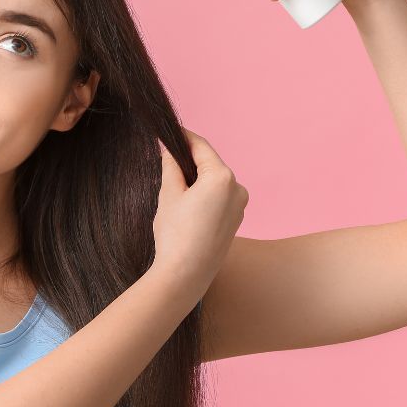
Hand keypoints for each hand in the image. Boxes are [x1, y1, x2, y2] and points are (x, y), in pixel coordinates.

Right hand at [152, 127, 248, 292]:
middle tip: (165, 160)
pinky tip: (187, 206)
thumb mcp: (169, 194)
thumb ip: (171, 166)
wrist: (186, 275)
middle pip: (210, 164)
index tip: (169, 132)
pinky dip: (205, 195)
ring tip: (174, 187)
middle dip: (189, 161)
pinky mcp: (236, 220)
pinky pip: (220, 198)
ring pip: (215, 182)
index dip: (183, 137)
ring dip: (197, 179)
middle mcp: (238, 188)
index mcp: (222, 177)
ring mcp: (240, 206)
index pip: (201, 147)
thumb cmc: (176, 234)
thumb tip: (169, 149)